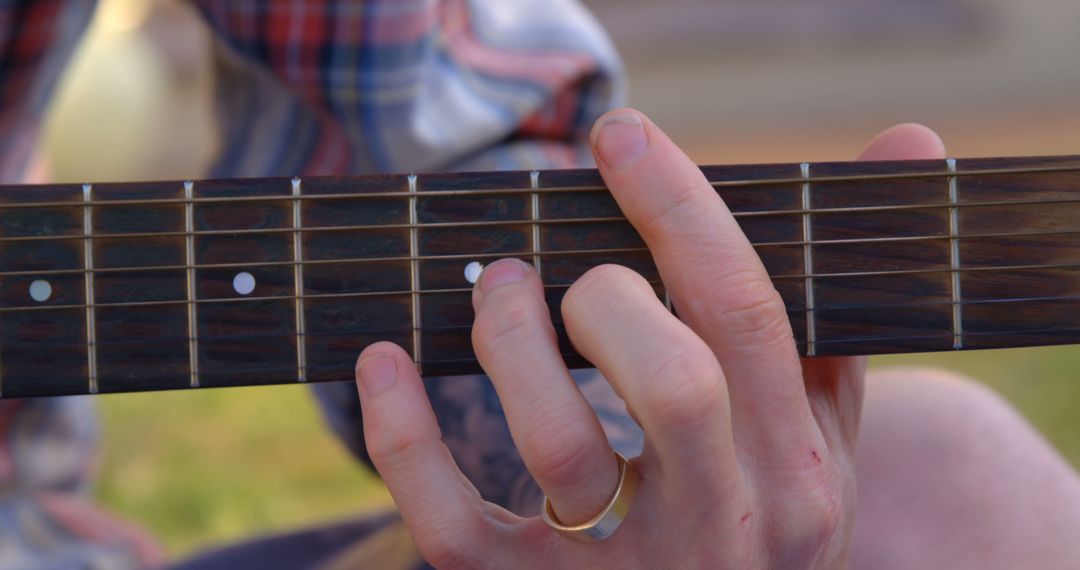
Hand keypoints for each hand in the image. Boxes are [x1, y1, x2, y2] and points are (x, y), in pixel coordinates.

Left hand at [354, 110, 944, 567]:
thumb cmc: (761, 511)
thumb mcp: (821, 425)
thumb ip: (834, 301)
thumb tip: (907, 138)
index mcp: (799, 468)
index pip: (749, 315)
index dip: (681, 210)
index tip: (620, 137)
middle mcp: (729, 526)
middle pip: (676, 383)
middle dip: (609, 296)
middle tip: (560, 268)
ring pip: (565, 449)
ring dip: (511, 344)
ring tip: (496, 290)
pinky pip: (455, 527)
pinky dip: (405, 437)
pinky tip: (384, 362)